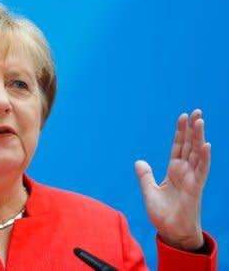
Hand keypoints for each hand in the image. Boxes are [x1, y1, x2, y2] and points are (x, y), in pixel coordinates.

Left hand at [135, 109, 210, 250]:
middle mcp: (184, 172)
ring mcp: (191, 179)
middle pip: (189, 146)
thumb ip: (145, 176)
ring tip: (200, 121)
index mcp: (174, 171)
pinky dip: (203, 158)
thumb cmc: (163, 215)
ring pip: (196, 154)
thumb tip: (138, 161)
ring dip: (198, 138)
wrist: (171, 232)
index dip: (180, 132)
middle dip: (192, 129)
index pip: (178, 147)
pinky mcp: (195, 188)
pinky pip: (201, 171)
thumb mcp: (149, 191)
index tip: (183, 117)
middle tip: (197, 111)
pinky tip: (205, 144)